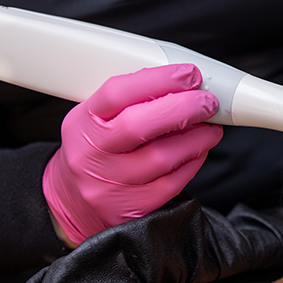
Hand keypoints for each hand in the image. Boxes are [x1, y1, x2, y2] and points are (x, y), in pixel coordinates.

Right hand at [43, 64, 222, 243]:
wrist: (72, 202)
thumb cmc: (96, 150)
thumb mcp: (97, 118)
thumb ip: (133, 99)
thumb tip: (183, 83)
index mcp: (83, 123)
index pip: (117, 93)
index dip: (158, 80)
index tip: (189, 74)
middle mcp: (92, 154)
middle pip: (140, 125)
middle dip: (184, 108)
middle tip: (207, 101)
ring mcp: (110, 185)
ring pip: (163, 157)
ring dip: (197, 138)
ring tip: (210, 127)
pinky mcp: (131, 209)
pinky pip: (172, 183)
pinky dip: (193, 162)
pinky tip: (198, 150)